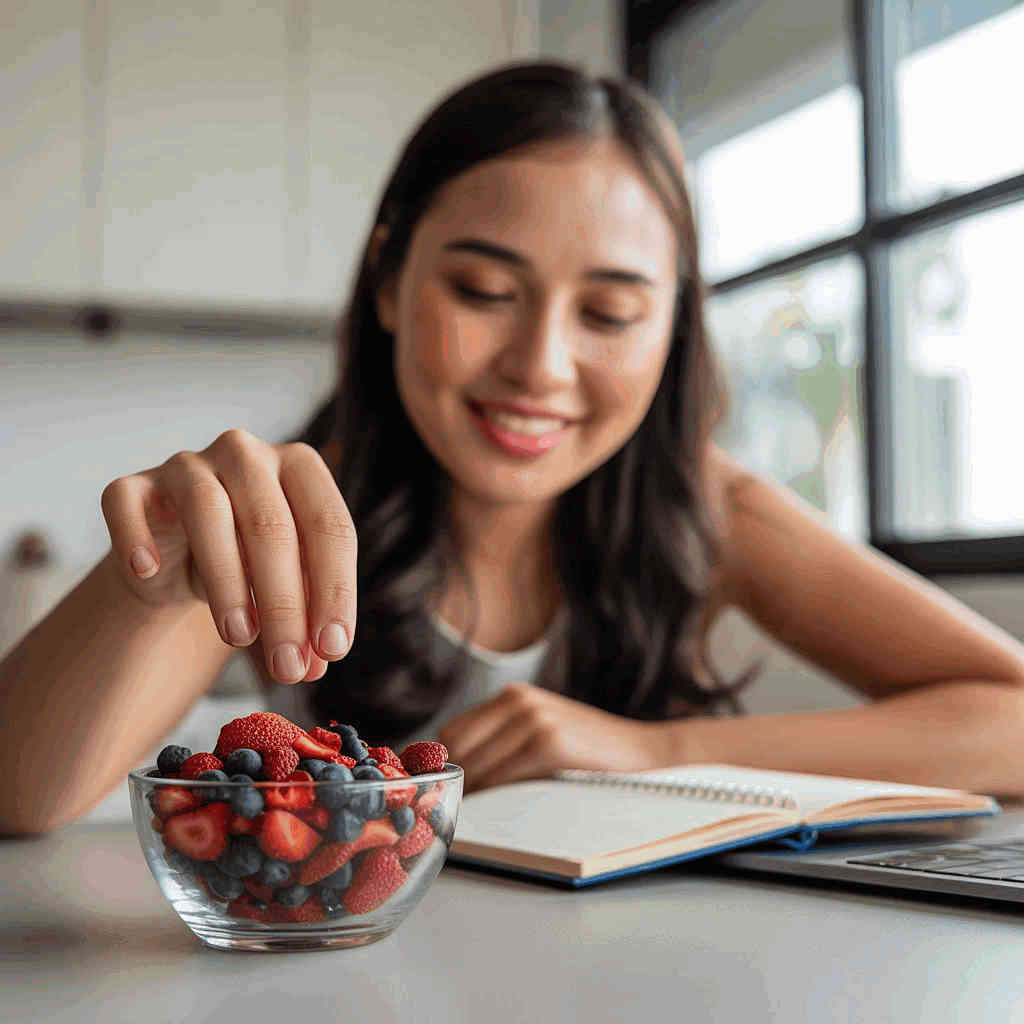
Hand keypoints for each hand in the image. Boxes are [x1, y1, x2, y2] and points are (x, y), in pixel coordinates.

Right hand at [100, 428, 355, 683]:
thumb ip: (305, 621)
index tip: (333, 648)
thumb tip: (314, 666)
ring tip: (239, 638)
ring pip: (209, 511)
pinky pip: (127, 502)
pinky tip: (148, 571)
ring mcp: (188, 464)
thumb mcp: (287, 591)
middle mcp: (247, 453)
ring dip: (227, 581)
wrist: (180, 556)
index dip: (335, 591)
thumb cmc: (252, 566)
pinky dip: (135, 535)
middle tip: (288, 666)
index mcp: (301, 467)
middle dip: (284, 605)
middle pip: (273, 526)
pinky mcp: (133, 485)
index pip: (330, 527)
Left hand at [438, 681, 673, 793]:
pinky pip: (499, 777)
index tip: (447, 797)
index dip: (446, 768)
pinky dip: (490, 798)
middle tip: (454, 814)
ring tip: (473, 818)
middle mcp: (519, 700)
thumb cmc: (589, 754)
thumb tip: (453, 778)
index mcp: (513, 696)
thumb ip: (504, 743)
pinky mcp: (548, 741)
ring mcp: (533, 718)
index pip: (451, 734)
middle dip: (452, 783)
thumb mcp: (543, 732)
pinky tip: (495, 814)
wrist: (645, 755)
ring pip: (473, 764)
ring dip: (468, 795)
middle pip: (456, 749)